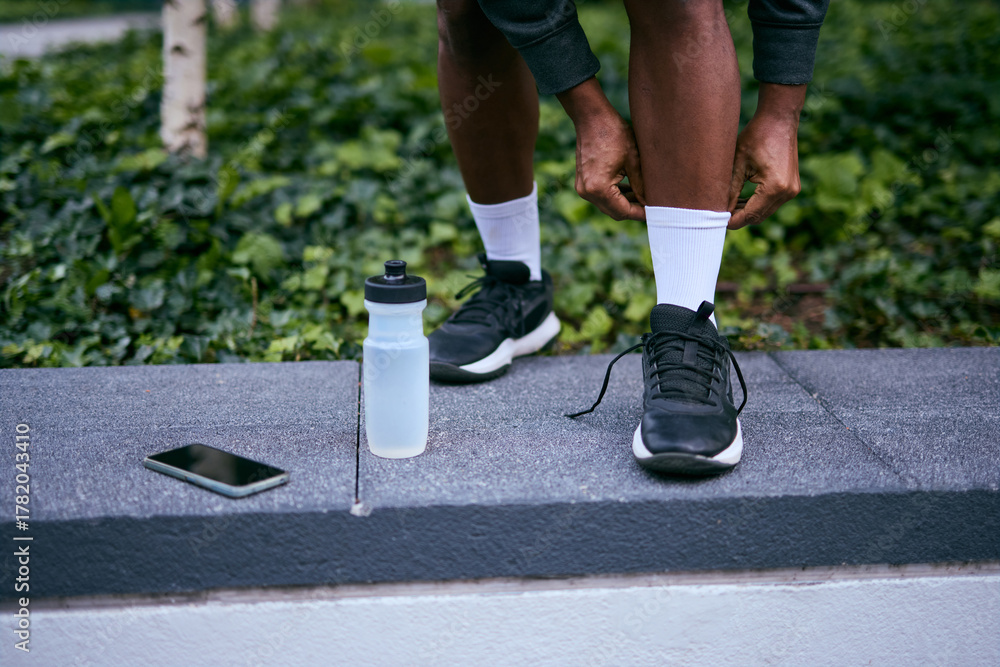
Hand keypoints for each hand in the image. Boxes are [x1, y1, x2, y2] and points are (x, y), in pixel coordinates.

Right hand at [557, 78, 645, 221]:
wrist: (591, 117)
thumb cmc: (614, 133)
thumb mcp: (634, 160)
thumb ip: (641, 185)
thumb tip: (649, 202)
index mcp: (599, 188)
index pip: (623, 211)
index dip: (641, 213)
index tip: (656, 212)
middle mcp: (587, 192)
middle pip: (614, 212)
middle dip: (633, 210)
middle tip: (652, 205)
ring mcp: (582, 188)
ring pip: (607, 206)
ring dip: (624, 203)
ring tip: (643, 196)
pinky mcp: (582, 182)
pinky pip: (601, 196)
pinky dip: (615, 195)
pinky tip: (630, 188)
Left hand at [727, 83, 806, 229]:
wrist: (779, 119)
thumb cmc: (756, 136)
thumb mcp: (737, 163)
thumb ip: (730, 190)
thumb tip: (720, 211)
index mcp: (774, 187)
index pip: (750, 215)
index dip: (732, 221)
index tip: (715, 221)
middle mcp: (787, 192)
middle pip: (759, 217)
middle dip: (739, 218)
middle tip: (719, 214)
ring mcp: (792, 190)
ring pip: (765, 212)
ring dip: (748, 211)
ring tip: (728, 206)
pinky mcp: (792, 186)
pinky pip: (772, 203)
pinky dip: (757, 204)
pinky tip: (741, 199)